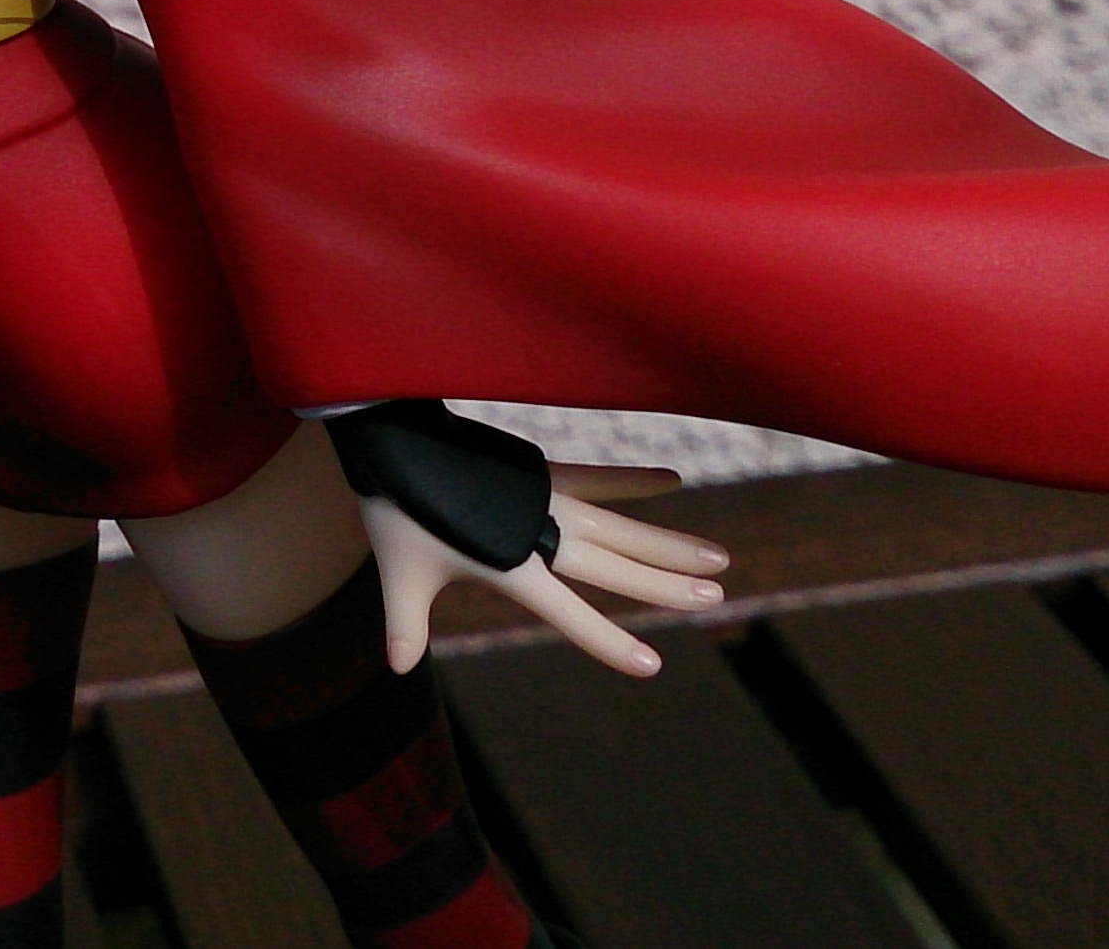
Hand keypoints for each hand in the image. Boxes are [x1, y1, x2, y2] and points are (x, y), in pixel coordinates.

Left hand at [359, 463, 728, 678]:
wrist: (392, 438)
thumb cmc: (394, 509)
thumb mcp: (399, 572)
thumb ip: (405, 623)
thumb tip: (396, 670)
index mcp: (509, 565)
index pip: (570, 615)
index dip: (608, 642)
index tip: (651, 666)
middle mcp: (538, 532)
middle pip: (615, 566)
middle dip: (665, 585)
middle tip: (715, 597)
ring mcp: (544, 497)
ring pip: (620, 526)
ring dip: (667, 542)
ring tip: (715, 556)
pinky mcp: (541, 470)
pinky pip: (597, 478)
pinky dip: (633, 480)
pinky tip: (672, 479)